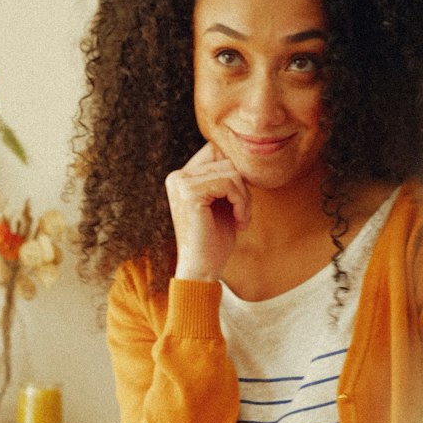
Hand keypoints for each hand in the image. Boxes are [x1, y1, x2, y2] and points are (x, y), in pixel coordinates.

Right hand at [166, 141, 250, 282]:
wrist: (202, 270)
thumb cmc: (214, 241)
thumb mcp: (222, 203)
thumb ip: (227, 178)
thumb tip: (242, 152)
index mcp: (181, 177)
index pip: (216, 152)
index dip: (235, 173)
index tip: (240, 201)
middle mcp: (177, 176)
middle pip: (226, 159)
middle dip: (243, 186)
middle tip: (244, 214)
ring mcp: (181, 183)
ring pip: (231, 171)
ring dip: (245, 197)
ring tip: (242, 220)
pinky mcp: (190, 193)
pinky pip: (229, 184)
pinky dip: (242, 203)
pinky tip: (240, 223)